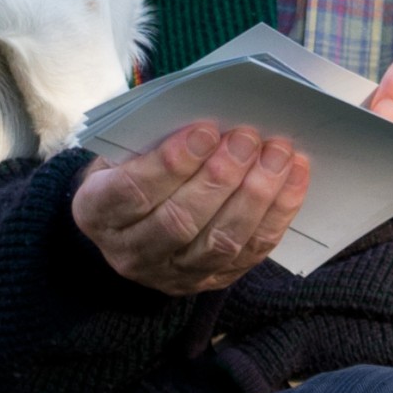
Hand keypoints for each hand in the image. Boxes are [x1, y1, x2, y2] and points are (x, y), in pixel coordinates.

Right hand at [71, 122, 309, 293]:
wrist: (129, 216)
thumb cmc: (132, 162)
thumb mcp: (124, 144)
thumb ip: (155, 131)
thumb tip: (212, 111)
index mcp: (97, 211)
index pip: (132, 193)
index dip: (170, 163)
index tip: (206, 130)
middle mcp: (130, 253)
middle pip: (179, 222)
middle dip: (220, 177)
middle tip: (249, 137)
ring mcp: (172, 275)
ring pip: (219, 243)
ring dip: (256, 195)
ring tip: (278, 153)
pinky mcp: (211, 281)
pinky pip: (251, 253)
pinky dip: (278, 213)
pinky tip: (295, 175)